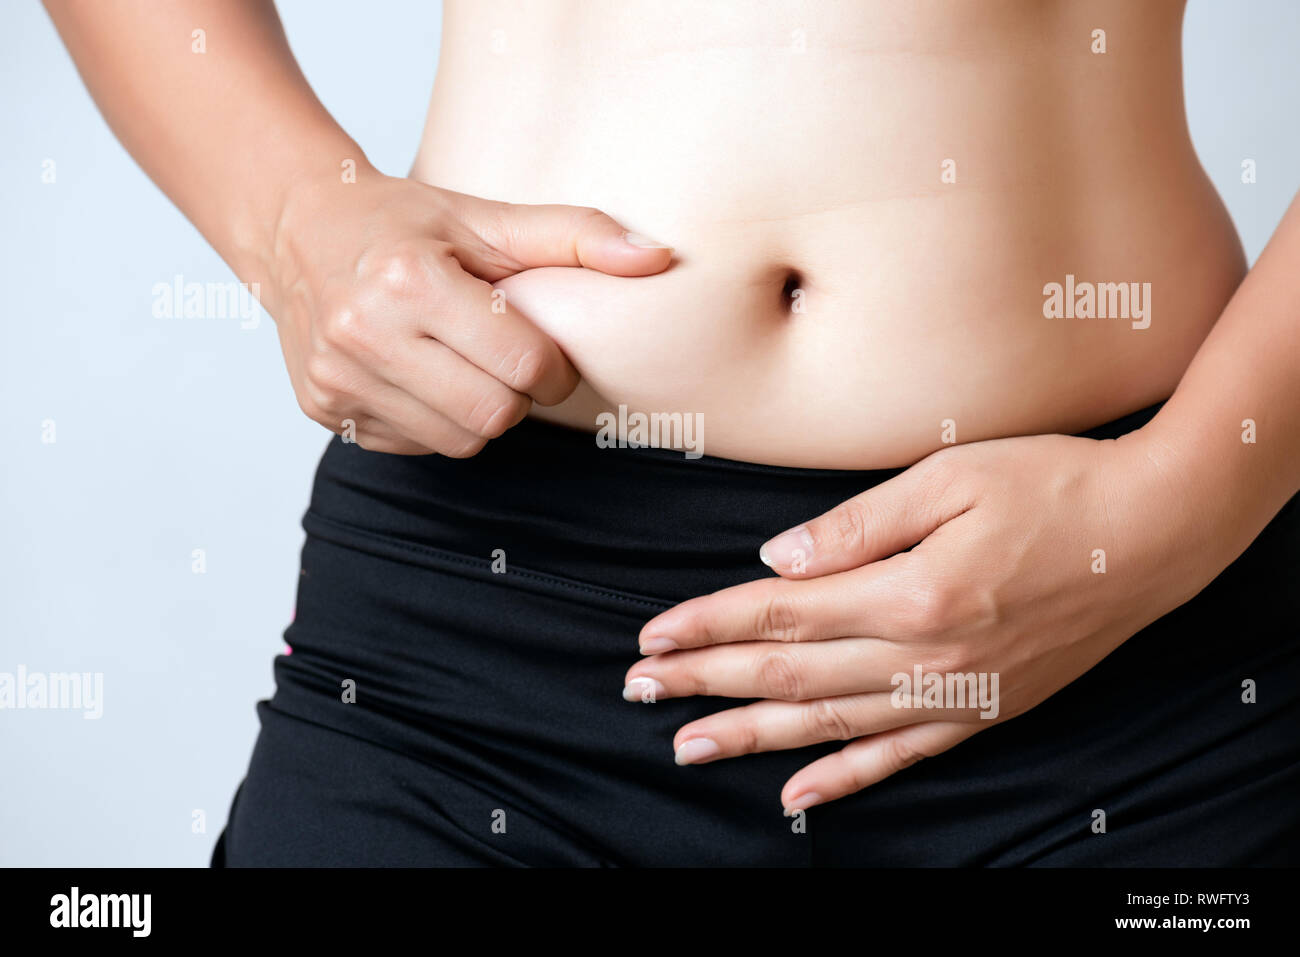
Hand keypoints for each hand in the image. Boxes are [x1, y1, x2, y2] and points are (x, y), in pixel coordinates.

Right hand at [265, 167, 670, 453]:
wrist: (295, 228)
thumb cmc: (403, 221)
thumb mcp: (486, 216)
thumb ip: (576, 236)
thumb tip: (656, 259)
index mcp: (409, 280)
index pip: (523, 365)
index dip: (553, 367)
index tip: (545, 352)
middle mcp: (363, 333)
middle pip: (493, 415)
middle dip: (517, 394)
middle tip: (507, 360)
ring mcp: (337, 378)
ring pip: (457, 441)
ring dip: (478, 412)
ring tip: (462, 363)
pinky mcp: (323, 410)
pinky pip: (414, 446)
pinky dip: (432, 420)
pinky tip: (420, 375)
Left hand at [625, 427, 1222, 813]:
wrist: (1154, 535)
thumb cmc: (1053, 486)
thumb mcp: (951, 479)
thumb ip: (857, 526)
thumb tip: (776, 562)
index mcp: (908, 591)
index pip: (779, 615)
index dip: (708, 625)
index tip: (652, 636)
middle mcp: (924, 656)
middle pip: (788, 674)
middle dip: (704, 682)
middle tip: (639, 691)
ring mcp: (953, 693)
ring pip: (828, 725)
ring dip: (751, 736)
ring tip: (688, 746)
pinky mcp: (983, 710)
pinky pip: (899, 758)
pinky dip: (845, 781)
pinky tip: (799, 799)